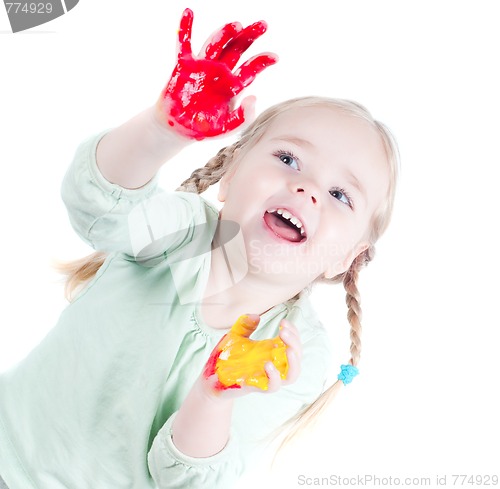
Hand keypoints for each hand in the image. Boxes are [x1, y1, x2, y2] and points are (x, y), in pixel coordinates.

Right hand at [157, 8, 277, 139]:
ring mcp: (202, 67)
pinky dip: (185, 28)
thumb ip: (243, 117)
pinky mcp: (184, 66)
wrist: (180, 130)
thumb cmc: (205, 128)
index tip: (275, 57)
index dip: (263, 61)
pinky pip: (184, 44)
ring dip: (226, 33)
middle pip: (237, 48)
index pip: (251, 68)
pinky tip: (189, 13)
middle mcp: (220, 72)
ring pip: (216, 44)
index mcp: (232, 86)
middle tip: (263, 25)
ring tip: (237, 25)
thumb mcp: (228, 128)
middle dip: (250, 36)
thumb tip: (254, 97)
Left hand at [203, 315, 301, 396]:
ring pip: (292, 375)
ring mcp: (266, 376)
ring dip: (294, 362)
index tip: (283, 322)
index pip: (293, 342)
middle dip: (295, 342)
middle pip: (296, 356)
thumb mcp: (235, 336)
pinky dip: (274, 376)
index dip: (294, 331)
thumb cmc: (226, 356)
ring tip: (288, 350)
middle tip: (283, 331)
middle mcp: (273, 363)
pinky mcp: (257, 386)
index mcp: (271, 350)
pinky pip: (273, 386)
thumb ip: (244, 325)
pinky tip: (268, 364)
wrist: (210, 376)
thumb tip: (256, 316)